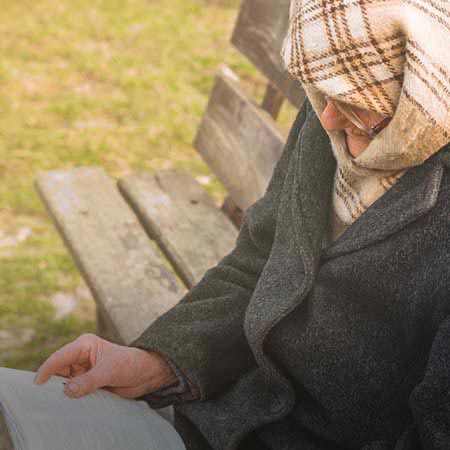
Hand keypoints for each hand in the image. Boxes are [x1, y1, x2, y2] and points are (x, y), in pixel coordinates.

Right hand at [33, 333, 176, 398]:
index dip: (47, 369)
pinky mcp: (86, 384)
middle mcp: (80, 357)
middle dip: (52, 384)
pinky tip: (67, 408)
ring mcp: (82, 372)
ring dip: (61, 393)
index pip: (60, 356)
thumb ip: (90, 380)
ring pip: (63, 384)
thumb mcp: (111, 370)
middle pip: (58, 372)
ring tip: (56, 405)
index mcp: (84, 345)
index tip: (37, 385)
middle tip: (44, 399)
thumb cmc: (130, 364)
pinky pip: (73, 393)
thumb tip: (68, 390)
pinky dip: (69, 400)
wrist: (145, 374)